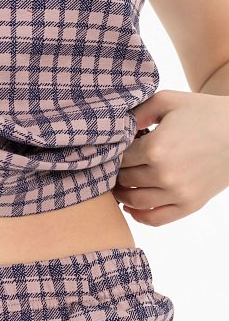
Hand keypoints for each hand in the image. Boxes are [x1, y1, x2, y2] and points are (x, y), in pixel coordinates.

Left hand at [111, 89, 228, 225]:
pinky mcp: (189, 205)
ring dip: (122, 195)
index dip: (114, 154)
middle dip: (118, 173)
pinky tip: (130, 207)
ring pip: (134, 201)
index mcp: (155, 148)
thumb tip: (117, 126)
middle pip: (124, 180)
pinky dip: (138, 215)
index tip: (117, 151)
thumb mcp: (170, 101)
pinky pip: (155, 219)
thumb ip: (139, 111)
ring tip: (119, 187)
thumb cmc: (205, 114)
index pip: (119, 158)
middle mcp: (164, 175)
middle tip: (116, 168)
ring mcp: (177, 193)